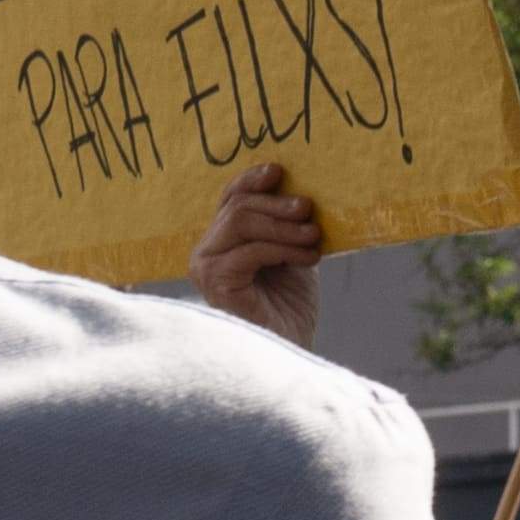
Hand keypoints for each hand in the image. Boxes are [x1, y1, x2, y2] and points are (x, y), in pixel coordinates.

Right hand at [188, 161, 323, 346]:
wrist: (290, 348)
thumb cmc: (290, 306)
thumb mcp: (293, 254)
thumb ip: (289, 225)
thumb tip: (304, 190)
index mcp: (222, 241)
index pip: (231, 199)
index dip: (251, 181)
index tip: (279, 171)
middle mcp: (206, 252)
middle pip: (237, 207)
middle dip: (276, 203)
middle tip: (308, 208)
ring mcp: (206, 267)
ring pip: (241, 223)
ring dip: (283, 226)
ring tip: (314, 237)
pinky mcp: (215, 283)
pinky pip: (249, 251)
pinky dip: (283, 249)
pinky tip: (309, 258)